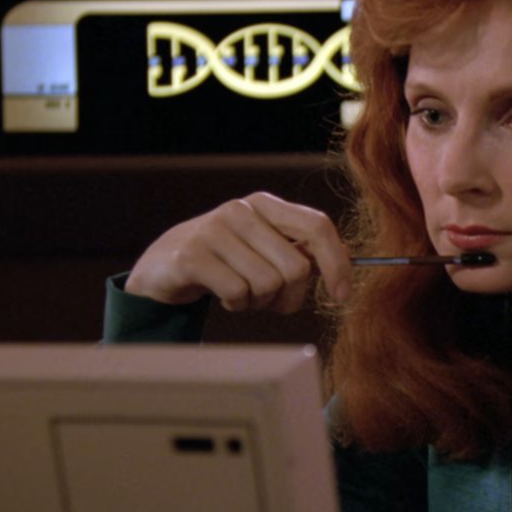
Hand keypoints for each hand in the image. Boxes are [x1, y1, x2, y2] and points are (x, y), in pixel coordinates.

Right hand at [124, 192, 351, 312]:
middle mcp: (241, 211)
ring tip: (242, 294)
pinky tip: (223, 297)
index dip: (337, 263)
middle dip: (290, 296)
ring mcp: (214, 230)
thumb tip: (347, 262)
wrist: (165, 265)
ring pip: (268, 284)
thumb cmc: (226, 261)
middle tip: (270, 300)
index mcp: (266, 205)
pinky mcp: (192, 256)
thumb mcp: (264, 249)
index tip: (341, 295)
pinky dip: (237, 306)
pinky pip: (238, 293)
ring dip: (260, 302)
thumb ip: (302, 252)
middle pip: (296, 267)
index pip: (317, 226)